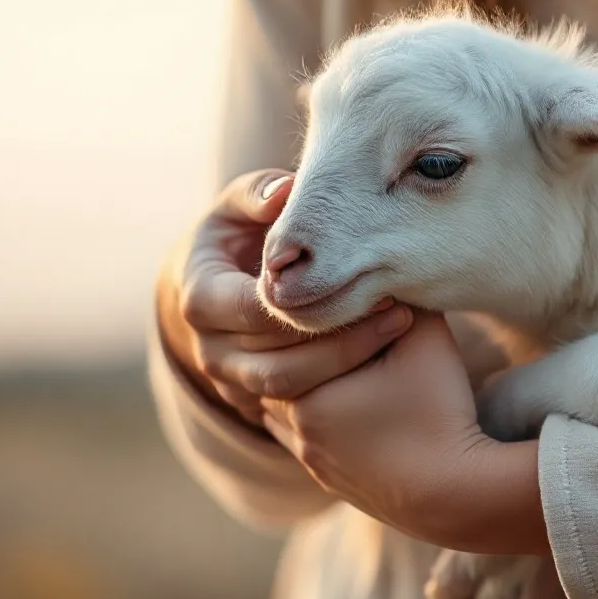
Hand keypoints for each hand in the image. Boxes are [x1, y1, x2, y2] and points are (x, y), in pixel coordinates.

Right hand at [154, 169, 413, 421]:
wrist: (216, 283)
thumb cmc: (237, 232)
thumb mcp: (240, 204)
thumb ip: (259, 194)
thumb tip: (284, 195)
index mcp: (200, 299)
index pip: (253, 310)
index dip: (307, 299)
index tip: (359, 279)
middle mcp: (209, 348)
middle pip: (277, 358)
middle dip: (339, 336)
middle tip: (395, 308)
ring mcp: (230, 380)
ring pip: (290, 388)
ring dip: (347, 361)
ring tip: (396, 325)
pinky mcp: (254, 400)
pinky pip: (300, 403)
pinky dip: (341, 382)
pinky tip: (382, 351)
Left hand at [260, 311, 551, 556]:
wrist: (457, 495)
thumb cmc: (438, 410)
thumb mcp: (426, 336)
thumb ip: (400, 294)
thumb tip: (387, 270)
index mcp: (304, 394)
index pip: (293, 335)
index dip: (315, 307)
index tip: (334, 289)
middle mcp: (296, 431)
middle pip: (282, 369)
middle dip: (304, 344)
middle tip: (325, 316)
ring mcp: (312, 461)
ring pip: (287, 406)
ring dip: (306, 381)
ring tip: (332, 354)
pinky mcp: (332, 481)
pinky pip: (308, 438)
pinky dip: (319, 414)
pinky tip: (344, 397)